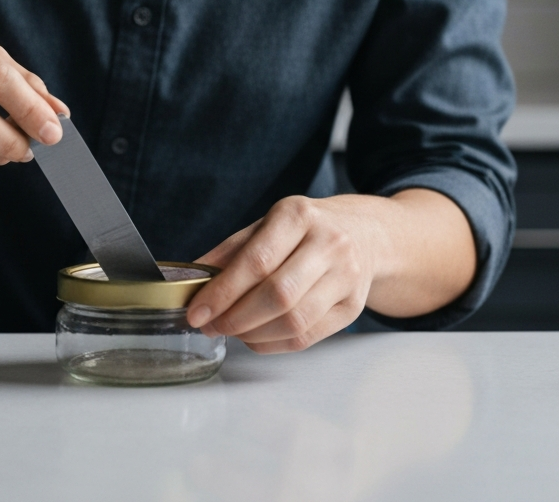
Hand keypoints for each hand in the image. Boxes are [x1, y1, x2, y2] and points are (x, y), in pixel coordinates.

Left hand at [186, 189, 476, 352]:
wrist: (365, 233)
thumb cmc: (306, 229)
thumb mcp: (267, 224)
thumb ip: (230, 250)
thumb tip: (193, 279)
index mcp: (298, 215)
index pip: (257, 261)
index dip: (223, 291)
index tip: (196, 311)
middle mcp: (328, 244)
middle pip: (278, 295)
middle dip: (235, 318)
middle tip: (210, 325)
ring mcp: (346, 277)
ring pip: (294, 321)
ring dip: (252, 334)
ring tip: (230, 331)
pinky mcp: (352, 308)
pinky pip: (307, 337)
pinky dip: (272, 343)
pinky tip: (254, 336)